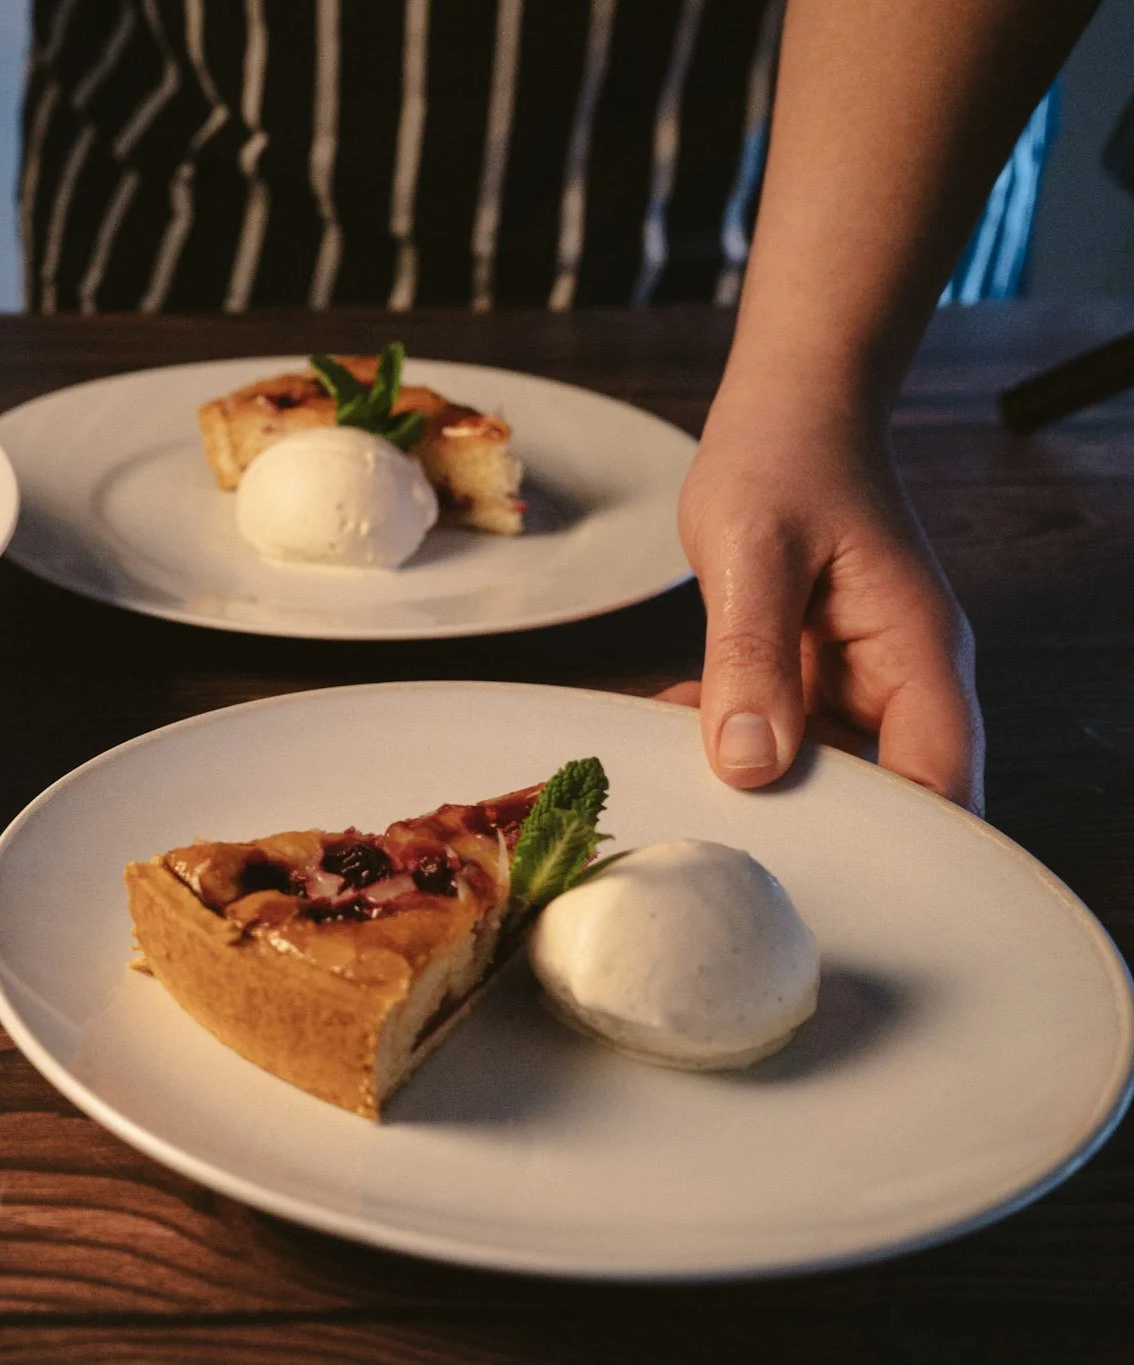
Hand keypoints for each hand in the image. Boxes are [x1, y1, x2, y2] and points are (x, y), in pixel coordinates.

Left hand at [658, 400, 983, 811]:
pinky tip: (673, 732)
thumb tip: (750, 763)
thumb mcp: (754, 553)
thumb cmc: (784, 458)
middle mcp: (902, 678)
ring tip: (683, 788)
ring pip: (822, 770)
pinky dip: (732, 739)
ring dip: (757, 783)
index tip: (818, 877)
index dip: (895, 847)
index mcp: (918, 655)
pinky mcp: (815, 672)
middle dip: (812, 828)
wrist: (786, 409)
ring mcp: (859, 679)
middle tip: (724, 848)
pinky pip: (783, 732)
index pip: (939, 782)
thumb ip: (751, 658)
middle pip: (886, 795)